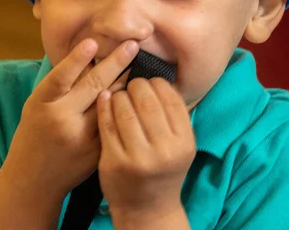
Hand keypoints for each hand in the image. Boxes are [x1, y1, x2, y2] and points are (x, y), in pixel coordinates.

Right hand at [3, 38, 138, 199]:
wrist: (32, 180)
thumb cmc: (35, 132)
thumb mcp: (38, 104)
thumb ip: (60, 83)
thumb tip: (89, 53)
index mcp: (41, 104)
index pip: (61, 77)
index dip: (76, 59)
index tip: (93, 42)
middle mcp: (61, 120)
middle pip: (92, 86)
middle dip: (115, 63)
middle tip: (132, 44)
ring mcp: (81, 138)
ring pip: (108, 103)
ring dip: (125, 82)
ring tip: (139, 63)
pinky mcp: (96, 152)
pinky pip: (114, 122)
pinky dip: (123, 106)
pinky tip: (135, 92)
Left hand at [97, 77, 195, 217]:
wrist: (147, 211)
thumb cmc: (164, 170)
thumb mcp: (180, 145)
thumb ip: (173, 115)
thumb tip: (158, 77)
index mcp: (183, 142)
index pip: (170, 98)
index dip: (158, 83)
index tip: (150, 81)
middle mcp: (163, 150)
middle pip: (147, 100)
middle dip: (137, 85)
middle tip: (132, 84)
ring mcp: (137, 157)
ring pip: (124, 108)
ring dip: (119, 94)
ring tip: (119, 94)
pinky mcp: (113, 161)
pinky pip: (106, 123)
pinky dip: (104, 105)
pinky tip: (104, 98)